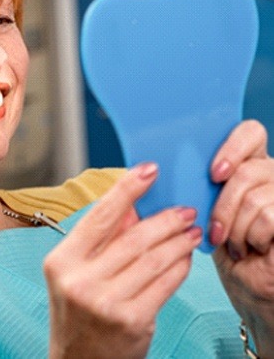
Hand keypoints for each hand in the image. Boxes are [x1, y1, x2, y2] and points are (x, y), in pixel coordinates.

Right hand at [44, 163, 201, 358]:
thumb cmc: (78, 312)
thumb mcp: (77, 271)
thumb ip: (102, 239)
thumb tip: (135, 207)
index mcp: (62, 260)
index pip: (99, 216)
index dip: (127, 189)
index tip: (148, 170)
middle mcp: (80, 280)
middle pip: (133, 238)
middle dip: (164, 219)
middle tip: (184, 209)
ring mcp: (106, 302)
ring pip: (153, 259)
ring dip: (178, 241)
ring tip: (191, 231)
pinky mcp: (132, 322)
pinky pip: (164, 284)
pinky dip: (180, 267)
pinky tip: (186, 258)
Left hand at [209, 120, 273, 356]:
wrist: (247, 283)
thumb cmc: (220, 242)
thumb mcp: (201, 205)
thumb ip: (191, 179)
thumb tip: (152, 164)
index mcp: (248, 161)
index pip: (250, 132)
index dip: (233, 147)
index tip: (214, 174)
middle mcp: (271, 173)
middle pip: (250, 169)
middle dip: (225, 204)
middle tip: (215, 227)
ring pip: (258, 196)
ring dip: (236, 227)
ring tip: (232, 242)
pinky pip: (270, 218)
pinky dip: (252, 237)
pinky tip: (249, 248)